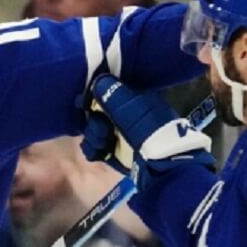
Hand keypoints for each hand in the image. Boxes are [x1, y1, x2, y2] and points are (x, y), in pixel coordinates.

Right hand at [83, 75, 214, 191]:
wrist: (160, 166)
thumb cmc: (148, 130)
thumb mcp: (130, 106)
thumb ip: (111, 92)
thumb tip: (98, 80)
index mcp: (135, 99)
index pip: (108, 91)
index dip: (95, 96)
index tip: (86, 103)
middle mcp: (127, 115)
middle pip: (97, 112)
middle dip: (94, 121)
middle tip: (102, 129)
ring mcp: (121, 134)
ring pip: (94, 129)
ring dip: (94, 136)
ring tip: (103, 143)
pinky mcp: (116, 152)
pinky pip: (96, 146)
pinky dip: (94, 149)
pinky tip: (99, 152)